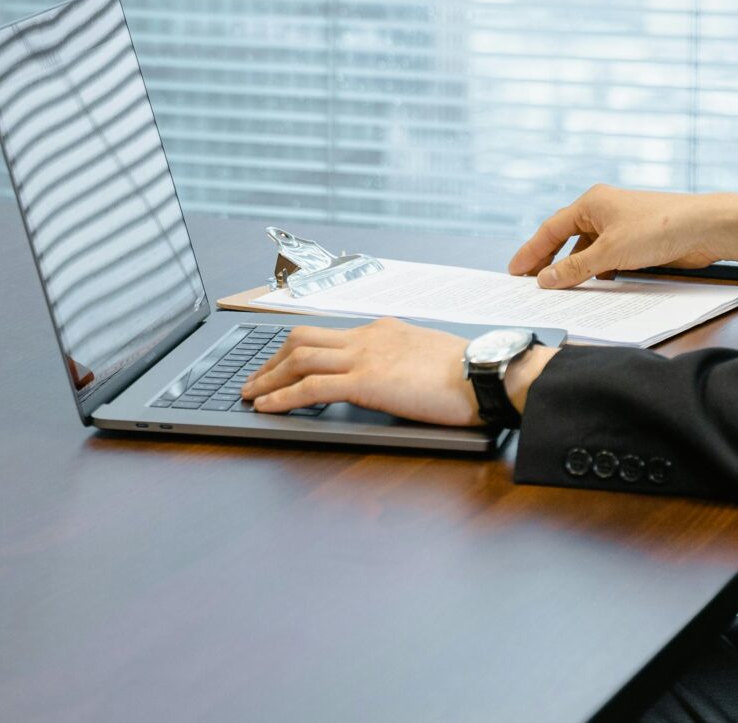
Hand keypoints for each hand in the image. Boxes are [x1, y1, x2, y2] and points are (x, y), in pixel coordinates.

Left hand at [240, 318, 552, 427]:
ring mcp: (365, 356)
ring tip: (251, 394)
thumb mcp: (427, 357)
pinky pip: (312, 386)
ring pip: (299, 357)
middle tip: (255, 378)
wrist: (486, 373)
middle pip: (302, 338)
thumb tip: (391, 378)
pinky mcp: (366, 381)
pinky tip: (267, 406)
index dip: (297, 349)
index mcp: (382, 330)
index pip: (327, 333)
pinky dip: (283, 395)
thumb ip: (402, 361)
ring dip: (268, 376)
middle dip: (273, 359)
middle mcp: (367, 336)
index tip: (281, 362)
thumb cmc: (468, 372)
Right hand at [509, 184, 737, 289]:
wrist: (705, 228)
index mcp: (591, 203)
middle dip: (548, 260)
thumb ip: (575, 268)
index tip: (514, 271)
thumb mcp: (610, 253)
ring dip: (574, 268)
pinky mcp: (637, 240)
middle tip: (530, 283)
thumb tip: (544, 280)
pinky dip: (597, 271)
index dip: (531, 251)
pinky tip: (595, 285)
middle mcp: (603, 211)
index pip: (550, 229)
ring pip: (587, 249)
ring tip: (560, 290)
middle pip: (566, 238)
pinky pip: (607, 257)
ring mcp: (621, 225)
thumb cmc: (657, 229)